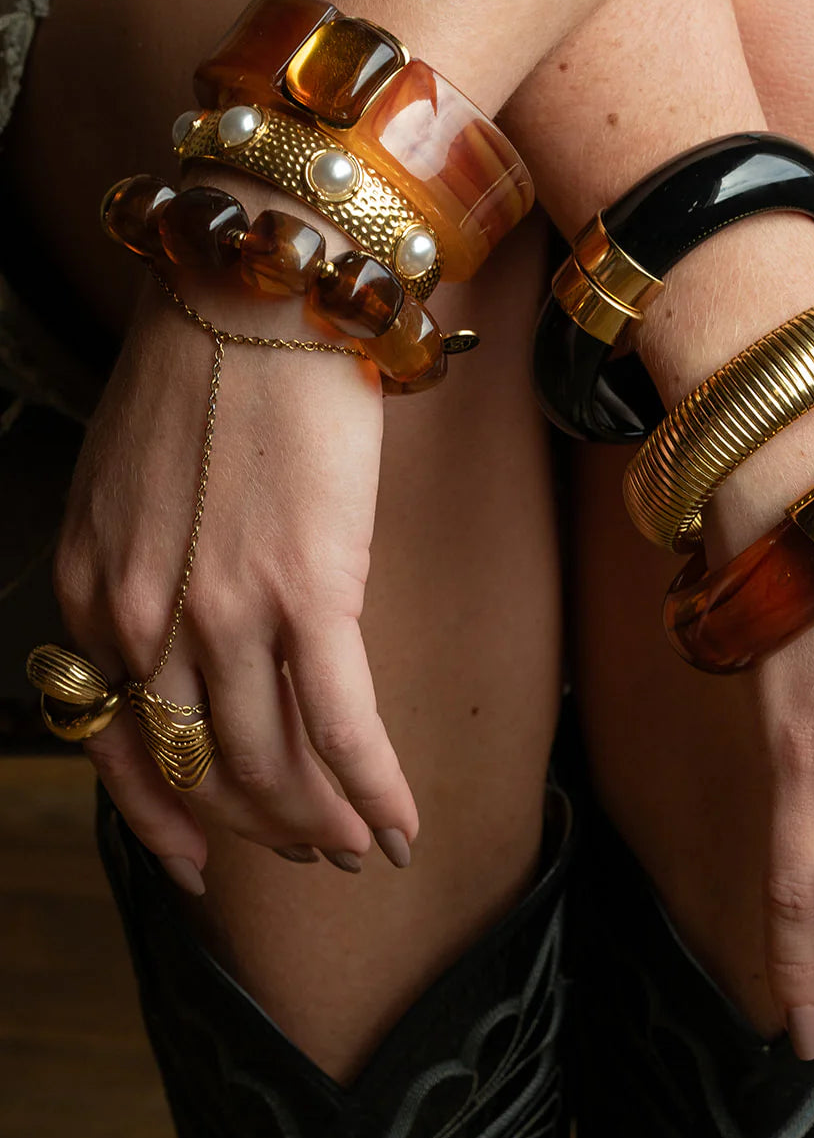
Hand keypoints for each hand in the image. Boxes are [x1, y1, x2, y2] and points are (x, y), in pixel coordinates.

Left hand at [53, 261, 418, 890]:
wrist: (258, 278)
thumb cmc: (205, 359)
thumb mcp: (130, 475)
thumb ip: (143, 564)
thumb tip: (195, 626)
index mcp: (89, 587)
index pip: (117, 741)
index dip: (161, 816)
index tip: (194, 859)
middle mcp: (142, 616)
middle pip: (198, 769)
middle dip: (255, 831)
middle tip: (306, 852)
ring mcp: (222, 611)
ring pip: (270, 766)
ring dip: (320, 824)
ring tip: (360, 845)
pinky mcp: (310, 591)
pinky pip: (341, 727)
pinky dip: (374, 790)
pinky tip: (400, 824)